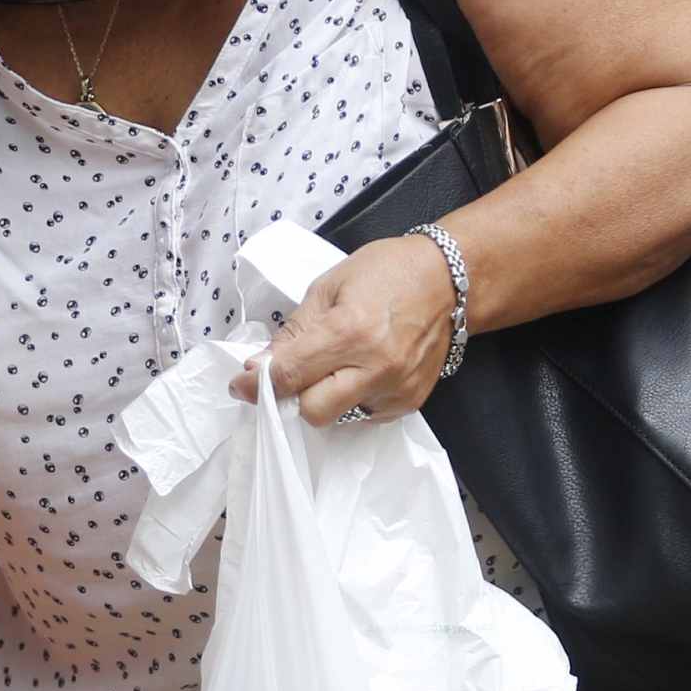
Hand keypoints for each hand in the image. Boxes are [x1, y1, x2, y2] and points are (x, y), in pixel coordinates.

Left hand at [231, 235, 453, 424]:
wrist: (448, 280)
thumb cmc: (385, 273)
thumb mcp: (327, 288)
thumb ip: (292, 333)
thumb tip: (259, 368)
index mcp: (350, 330)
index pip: (290, 375)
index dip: (256, 386)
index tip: (241, 386)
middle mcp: (376, 366)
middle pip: (313, 412)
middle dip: (294, 397)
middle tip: (294, 375)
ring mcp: (396, 388)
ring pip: (338, 418)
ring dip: (324, 398)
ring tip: (336, 366)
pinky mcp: (410, 402)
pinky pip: (365, 416)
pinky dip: (353, 399)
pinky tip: (361, 371)